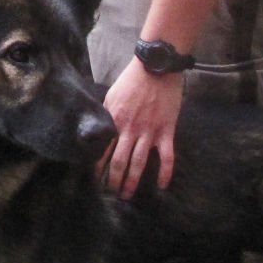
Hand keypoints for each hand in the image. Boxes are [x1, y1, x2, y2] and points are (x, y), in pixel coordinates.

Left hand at [100, 57, 182, 198]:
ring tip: (127, 195)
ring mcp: (149, 132)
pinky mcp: (166, 130)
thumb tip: (97, 130)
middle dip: (113, 181)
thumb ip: (106, 115)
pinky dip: (165, 173)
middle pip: (119, 162)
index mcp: (114, 121)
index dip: (98, 167)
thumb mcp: (111, 96)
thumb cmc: (132, 79)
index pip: (103, 150)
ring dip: (132, 182)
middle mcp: (130, 130)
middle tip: (111, 194)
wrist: (156, 67)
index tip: (95, 180)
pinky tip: (162, 186)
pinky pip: (167, 157)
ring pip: (139, 163)